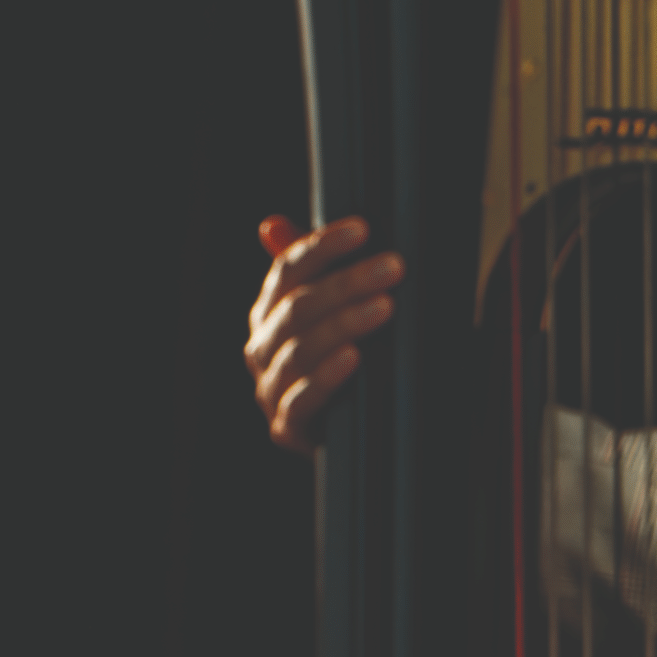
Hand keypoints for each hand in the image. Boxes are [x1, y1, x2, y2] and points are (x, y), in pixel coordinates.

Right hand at [245, 215, 400, 451]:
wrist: (352, 431)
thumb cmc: (342, 358)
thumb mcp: (333, 312)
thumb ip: (315, 271)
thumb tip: (271, 224)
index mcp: (269, 313)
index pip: (287, 270)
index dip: (322, 247)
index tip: (363, 229)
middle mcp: (262, 348)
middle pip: (298, 307)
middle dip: (347, 283)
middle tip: (394, 266)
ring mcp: (270, 389)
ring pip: (300, 351)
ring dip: (344, 325)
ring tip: (385, 307)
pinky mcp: (286, 428)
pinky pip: (301, 401)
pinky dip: (327, 377)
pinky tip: (354, 358)